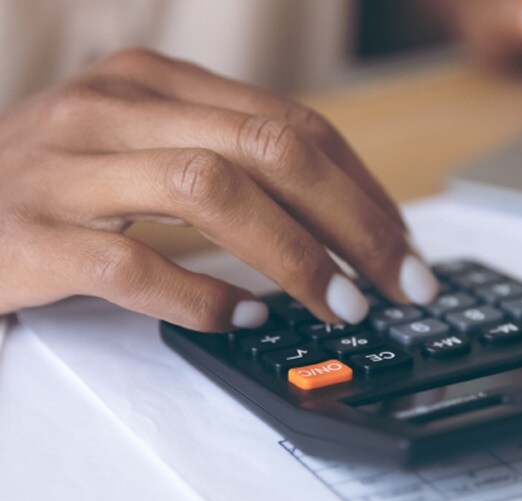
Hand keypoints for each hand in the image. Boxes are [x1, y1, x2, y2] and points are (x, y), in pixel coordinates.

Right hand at [0, 49, 438, 331]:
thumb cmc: (60, 184)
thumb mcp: (148, 148)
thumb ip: (233, 164)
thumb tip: (343, 221)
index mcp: (157, 82)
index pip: (293, 124)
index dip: (362, 189)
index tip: (405, 246)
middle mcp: (117, 108)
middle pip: (270, 147)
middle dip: (354, 220)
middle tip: (401, 282)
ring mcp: (69, 166)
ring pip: (211, 190)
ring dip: (294, 254)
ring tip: (340, 305)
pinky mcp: (30, 234)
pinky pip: (131, 265)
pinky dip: (200, 295)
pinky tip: (244, 318)